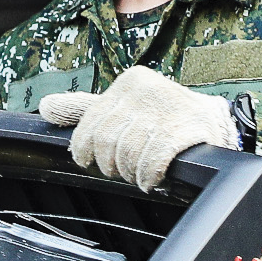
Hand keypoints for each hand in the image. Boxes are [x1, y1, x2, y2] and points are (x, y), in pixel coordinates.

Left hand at [37, 64, 239, 190]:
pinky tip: (154, 178)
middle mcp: (145, 89)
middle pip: (107, 144)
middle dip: (114, 166)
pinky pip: (152, 161)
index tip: (100, 162)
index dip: (89, 154)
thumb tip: (45, 107)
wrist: (216, 127)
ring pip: (128, 155)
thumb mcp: (124, 109)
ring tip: (143, 173)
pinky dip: (149, 176)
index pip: (89, 127)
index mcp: (129, 82)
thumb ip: (85, 109)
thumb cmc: (163, 121)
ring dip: (133, 173)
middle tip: (127, 170)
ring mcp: (167, 107)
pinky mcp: (185, 128)